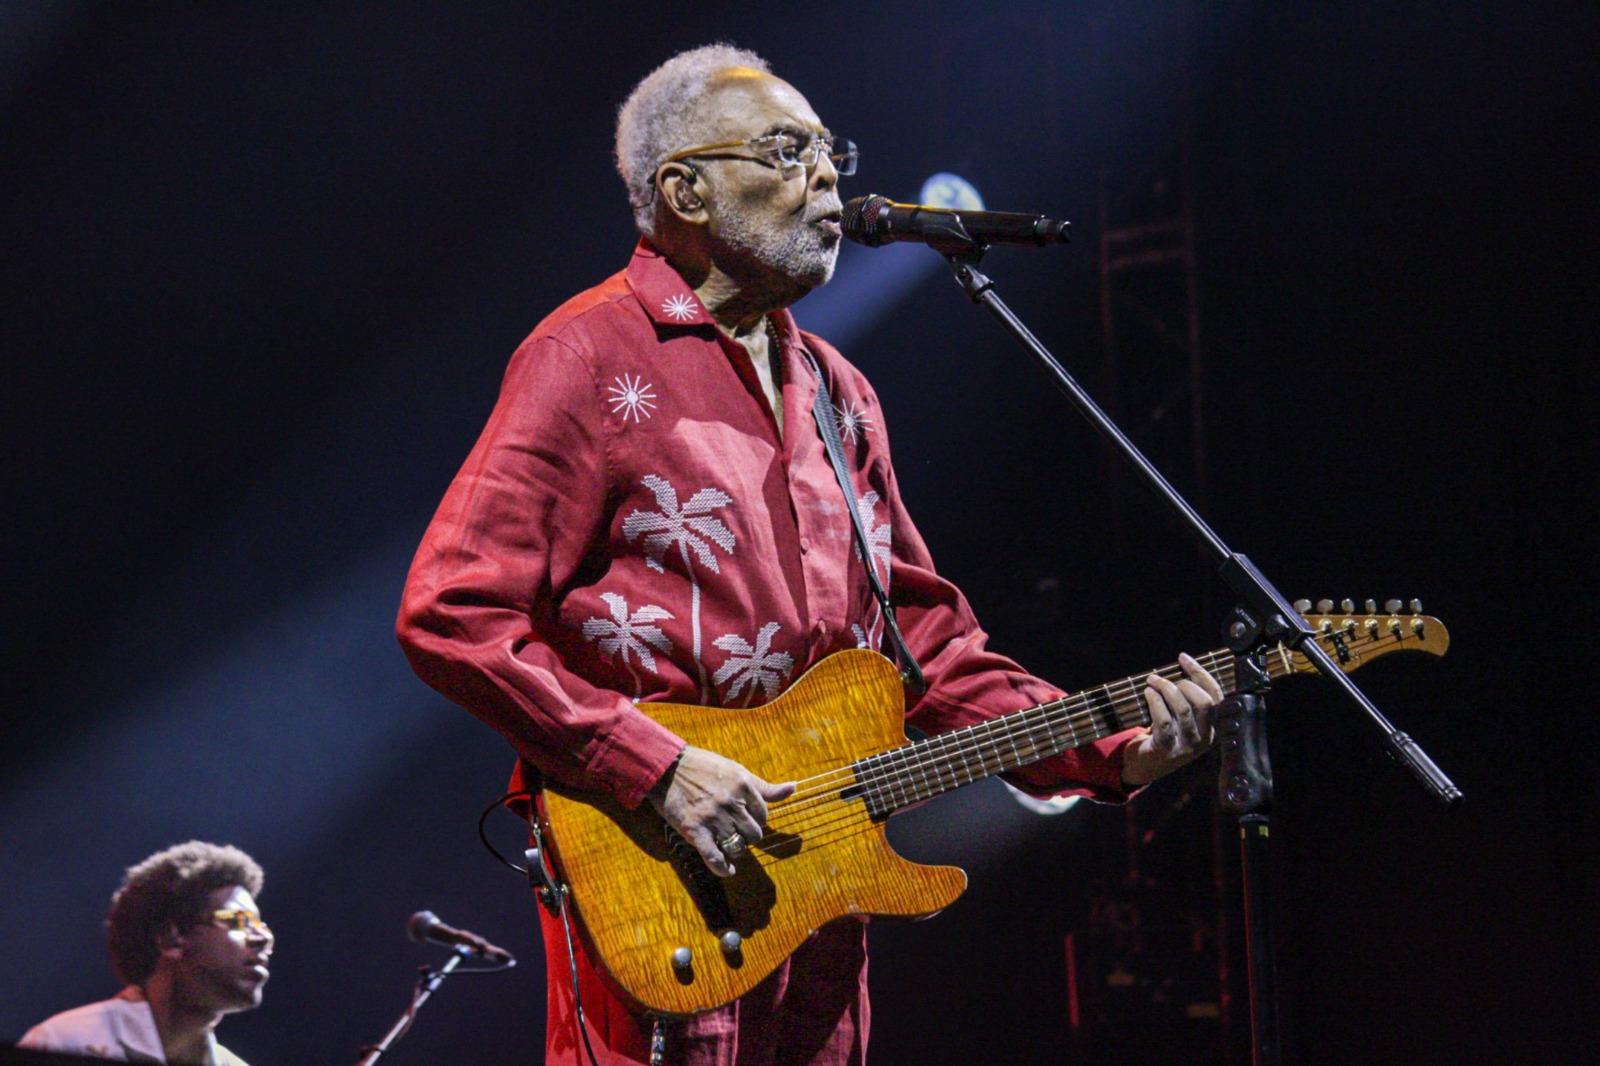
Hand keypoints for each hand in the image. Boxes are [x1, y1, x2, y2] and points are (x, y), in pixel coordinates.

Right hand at [646, 746, 795, 876]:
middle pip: (754, 834)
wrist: (667, 767)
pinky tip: (728, 870)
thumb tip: (793, 788)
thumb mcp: (737, 770)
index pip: (764, 815)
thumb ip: (764, 786)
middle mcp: (731, 803)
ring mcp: (713, 818)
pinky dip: (723, 868)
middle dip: (748, 836)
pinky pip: (715, 857)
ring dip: (736, 849)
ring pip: (738, 846)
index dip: (757, 819)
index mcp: (743, 786)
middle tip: (737, 832)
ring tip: (729, 845)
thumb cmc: (703, 767)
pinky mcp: (695, 830)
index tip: (747, 819)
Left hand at [1120, 652, 1223, 787]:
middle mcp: (1205, 738)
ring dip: (1166, 689)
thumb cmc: (1164, 734)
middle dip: (1184, 683)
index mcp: (1214, 727)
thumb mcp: (1182, 718)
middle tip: (1163, 678)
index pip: (1216, 696)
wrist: (1145, 766)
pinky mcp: (1168, 749)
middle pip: (1204, 702)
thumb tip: (1184, 663)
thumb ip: (1188, 698)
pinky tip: (1148, 693)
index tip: (1183, 658)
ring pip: (1183, 709)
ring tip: (1151, 681)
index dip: (1200, 674)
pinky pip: (1164, 721)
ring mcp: (1187, 746)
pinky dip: (1156, 702)